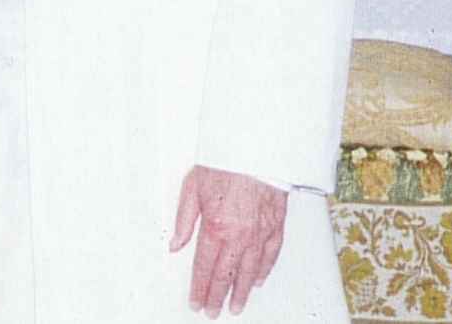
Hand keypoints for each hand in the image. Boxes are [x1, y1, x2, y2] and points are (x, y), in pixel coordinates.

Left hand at [171, 165, 286, 315]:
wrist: (257, 144)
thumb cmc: (225, 159)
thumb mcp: (193, 185)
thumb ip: (183, 219)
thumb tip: (175, 244)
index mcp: (215, 226)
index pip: (204, 269)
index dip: (199, 289)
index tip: (196, 302)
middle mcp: (239, 235)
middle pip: (226, 276)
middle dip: (218, 297)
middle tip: (213, 310)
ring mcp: (260, 232)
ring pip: (250, 273)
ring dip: (242, 293)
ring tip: (236, 306)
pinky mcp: (276, 225)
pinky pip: (271, 256)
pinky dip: (264, 271)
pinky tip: (258, 280)